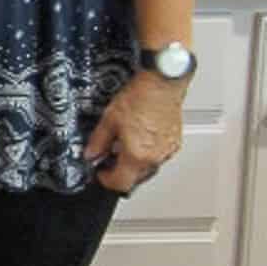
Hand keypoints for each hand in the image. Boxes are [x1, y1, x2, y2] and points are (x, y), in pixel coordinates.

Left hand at [84, 69, 184, 195]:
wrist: (163, 82)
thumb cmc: (141, 96)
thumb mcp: (109, 119)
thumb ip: (98, 141)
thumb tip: (91, 154)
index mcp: (137, 156)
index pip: (121, 183)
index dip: (107, 180)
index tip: (101, 173)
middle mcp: (154, 157)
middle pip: (136, 178)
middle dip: (121, 172)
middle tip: (110, 159)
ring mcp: (167, 151)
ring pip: (148, 168)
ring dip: (135, 164)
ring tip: (126, 146)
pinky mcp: (175, 142)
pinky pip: (159, 156)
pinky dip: (148, 153)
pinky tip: (141, 139)